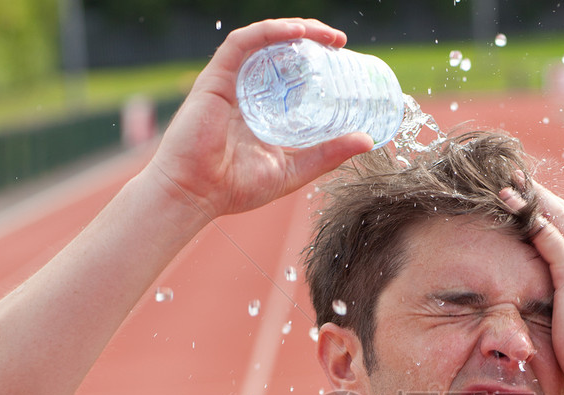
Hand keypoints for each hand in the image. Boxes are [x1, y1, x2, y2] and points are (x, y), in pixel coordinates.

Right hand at [147, 18, 373, 222]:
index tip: (343, 60)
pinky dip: (270, 33)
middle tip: (340, 42)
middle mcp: (247, 90)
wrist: (197, 194)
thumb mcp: (295, 169)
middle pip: (280, 53)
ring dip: (296, 30)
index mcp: (263, 109)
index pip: (292, 74)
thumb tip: (367, 140)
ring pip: (265, 41)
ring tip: (326, 35)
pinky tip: (296, 33)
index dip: (317, 62)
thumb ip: (328, 155)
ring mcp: (231, 82)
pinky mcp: (215, 78)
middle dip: (312, 40)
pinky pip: (243, 42)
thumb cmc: (237, 187)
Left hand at [501, 182, 563, 394]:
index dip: (555, 213)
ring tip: (508, 181)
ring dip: (533, 196)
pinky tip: (508, 201)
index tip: (535, 200)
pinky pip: (547, 235)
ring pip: (559, 217)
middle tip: (519, 178)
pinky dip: (527, 214)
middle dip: (543, 195)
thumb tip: (558, 315)